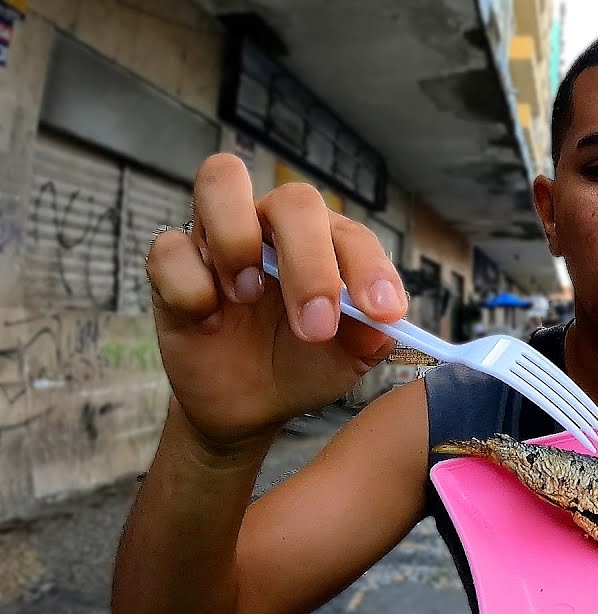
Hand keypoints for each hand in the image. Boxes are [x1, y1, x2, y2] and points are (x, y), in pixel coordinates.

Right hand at [146, 154, 407, 450]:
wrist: (251, 404)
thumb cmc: (304, 364)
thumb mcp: (348, 358)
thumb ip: (371, 336)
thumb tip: (382, 324)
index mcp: (326, 242)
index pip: (351, 234)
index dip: (369, 268)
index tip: (381, 312)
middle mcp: (274, 226)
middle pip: (294, 200)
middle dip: (309, 262)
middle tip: (315, 325)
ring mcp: (218, 238)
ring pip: (221, 181)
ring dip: (239, 241)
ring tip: (249, 298)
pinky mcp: (171, 265)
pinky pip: (170, 249)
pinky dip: (191, 287)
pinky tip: (208, 322)